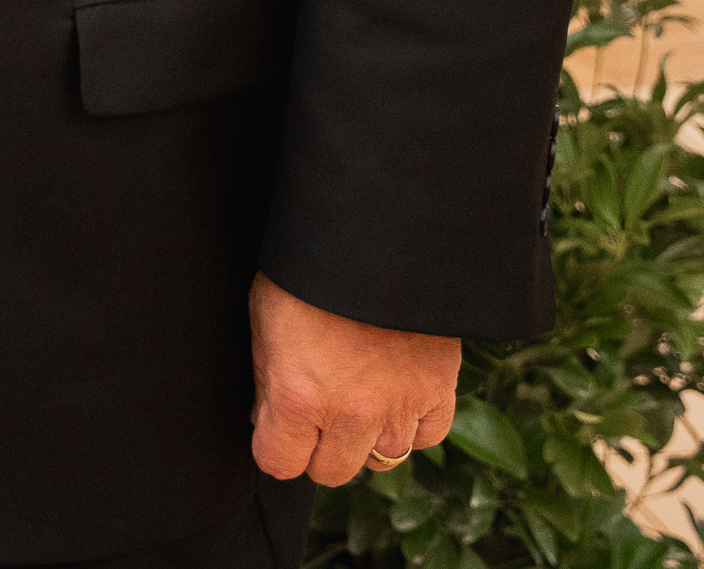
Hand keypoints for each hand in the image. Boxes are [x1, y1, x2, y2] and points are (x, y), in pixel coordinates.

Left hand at [248, 273, 458, 486]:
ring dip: (367, 437)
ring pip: (381, 459)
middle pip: (331, 471)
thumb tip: (267, 421)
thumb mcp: (264, 319)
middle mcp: (351, 413)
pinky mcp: (439, 389)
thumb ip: (267, 381)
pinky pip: (427, 436)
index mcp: (298, 396)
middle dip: (318, 448)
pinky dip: (412, 423)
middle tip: (319, 411)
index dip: (276, 445)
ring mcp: (400, 405)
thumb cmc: (308, 269)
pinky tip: (396, 393)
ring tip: (359, 395)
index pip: (280, 464)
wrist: (374, 232)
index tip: (279, 427)